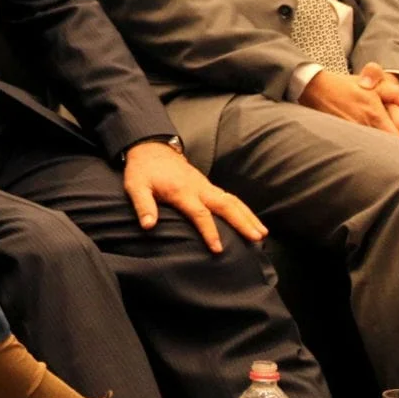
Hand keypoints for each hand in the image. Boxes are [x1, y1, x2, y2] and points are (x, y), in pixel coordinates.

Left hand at [122, 140, 267, 252]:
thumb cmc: (142, 170)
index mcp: (182, 191)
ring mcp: (205, 186)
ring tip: (262, 234)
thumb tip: (148, 225)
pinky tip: (251, 221)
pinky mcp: (207, 186)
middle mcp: (199, 188)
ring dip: (248, 216)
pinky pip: (229, 198)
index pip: (200, 213)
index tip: (219, 249)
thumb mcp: (135, 186)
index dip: (210, 231)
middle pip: (225, 205)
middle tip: (256, 238)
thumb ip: (143, 205)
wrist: (151, 149)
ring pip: (232, 200)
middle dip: (242, 222)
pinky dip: (243, 210)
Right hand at [299, 70, 398, 148]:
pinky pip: (357, 149)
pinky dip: (365, 152)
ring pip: (372, 150)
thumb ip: (393, 93)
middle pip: (386, 148)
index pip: (397, 138)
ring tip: (384, 157)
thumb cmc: (344, 86)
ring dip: (380, 153)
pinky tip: (367, 154)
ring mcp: (351, 133)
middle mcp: (363, 126)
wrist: (314, 88)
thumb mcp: (371, 84)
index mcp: (374, 115)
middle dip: (396, 152)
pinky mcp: (340, 138)